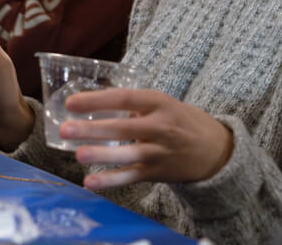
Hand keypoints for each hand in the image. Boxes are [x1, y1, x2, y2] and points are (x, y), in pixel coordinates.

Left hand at [61, 89, 234, 189]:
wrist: (216, 149)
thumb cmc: (181, 121)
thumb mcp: (164, 104)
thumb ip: (134, 105)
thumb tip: (94, 101)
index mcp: (160, 103)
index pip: (125, 98)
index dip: (98, 100)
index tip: (71, 103)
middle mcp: (161, 127)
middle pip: (124, 128)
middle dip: (93, 129)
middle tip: (65, 128)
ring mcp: (160, 151)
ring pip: (128, 155)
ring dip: (102, 155)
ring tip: (78, 154)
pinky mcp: (158, 173)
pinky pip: (132, 177)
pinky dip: (111, 181)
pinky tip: (90, 182)